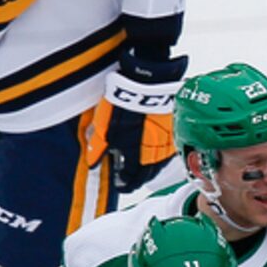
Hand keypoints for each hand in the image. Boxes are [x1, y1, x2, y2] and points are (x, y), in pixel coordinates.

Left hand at [99, 49, 185, 192]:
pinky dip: (160, 150)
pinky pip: (168, 146)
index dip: (126, 184)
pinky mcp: (175, 128)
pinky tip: (154, 144)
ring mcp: (168, 141)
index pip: (133, 179)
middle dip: (140, 176)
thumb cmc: (125, 103)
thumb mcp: (103, 126)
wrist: (148, 81)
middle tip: (132, 176)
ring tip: (142, 161)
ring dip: (151, 164)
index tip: (122, 184)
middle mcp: (156, 153)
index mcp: (138, 156)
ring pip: (160, 160)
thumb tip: (92, 162)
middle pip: (149, 172)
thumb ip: (98, 147)